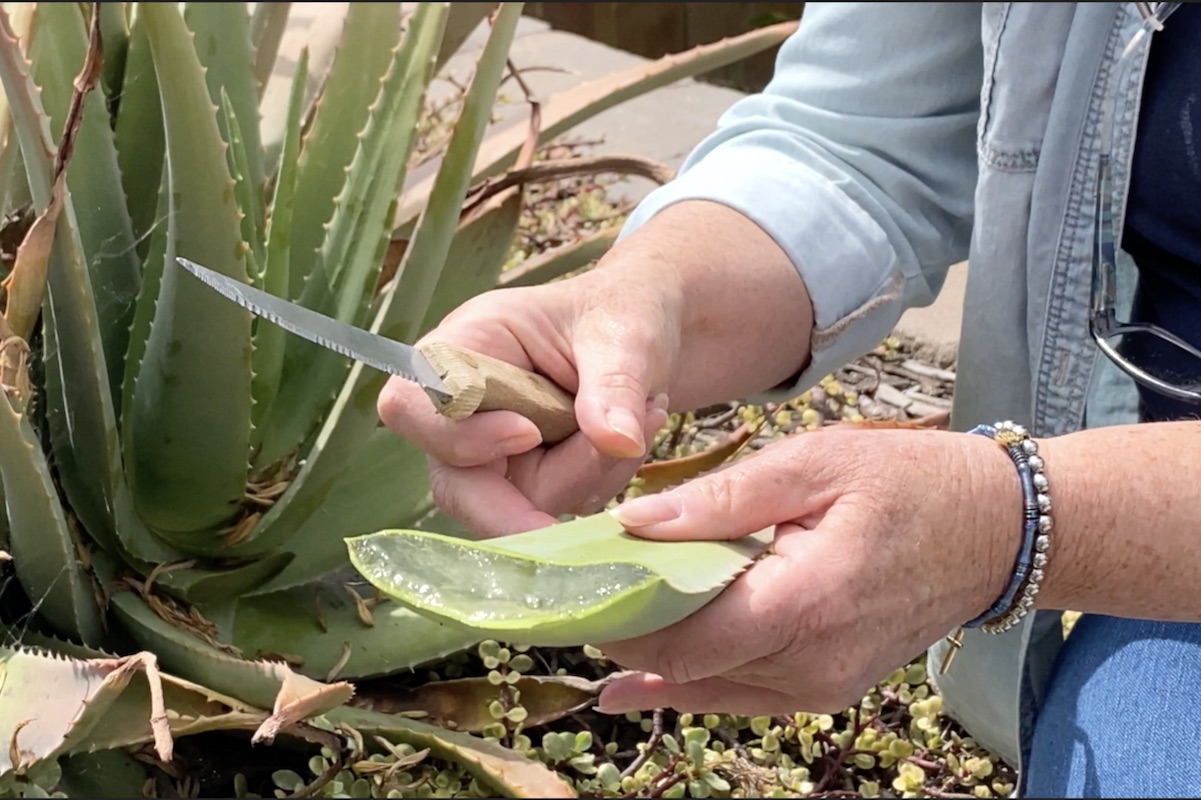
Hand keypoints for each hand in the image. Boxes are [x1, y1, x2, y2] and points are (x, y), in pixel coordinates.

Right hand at [377, 200, 813, 538]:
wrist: (653, 332)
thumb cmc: (625, 313)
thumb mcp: (626, 335)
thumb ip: (616, 385)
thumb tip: (618, 441)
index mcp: (466, 345)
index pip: (412, 405)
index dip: (457, 436)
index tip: (527, 434)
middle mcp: (465, 406)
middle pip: (452, 481)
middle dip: (515, 505)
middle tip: (569, 520)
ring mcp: (492, 451)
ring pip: (512, 504)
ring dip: (583, 475)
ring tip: (643, 417)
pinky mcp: (525, 480)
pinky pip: (551, 509)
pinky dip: (597, 484)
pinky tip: (629, 441)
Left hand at [594, 426, 1020, 715]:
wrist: (995, 532)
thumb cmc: (908, 483)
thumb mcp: (813, 464)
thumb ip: (722, 499)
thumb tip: (634, 523)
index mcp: (805, 602)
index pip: (682, 635)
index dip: (616, 615)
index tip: (566, 582)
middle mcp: (811, 663)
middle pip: (685, 666)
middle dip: (621, 631)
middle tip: (567, 592)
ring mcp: (820, 686)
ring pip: (706, 685)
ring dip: (649, 652)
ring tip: (592, 613)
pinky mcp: (825, 688)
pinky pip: (738, 692)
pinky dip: (685, 679)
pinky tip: (631, 681)